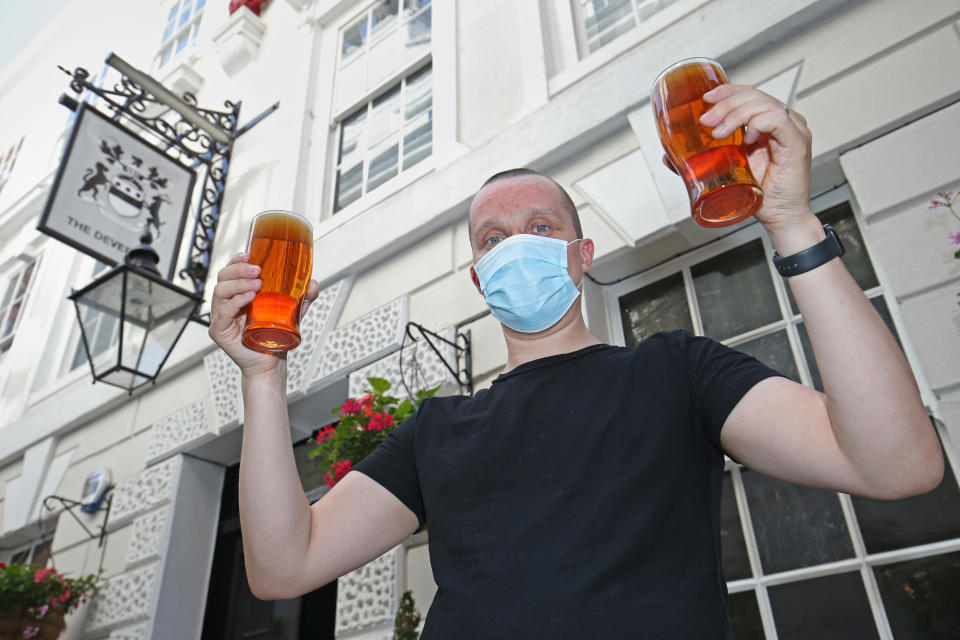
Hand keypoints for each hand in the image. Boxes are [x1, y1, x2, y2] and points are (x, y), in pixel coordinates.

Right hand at [208, 252, 319, 377]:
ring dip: (239, 283)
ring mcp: (220, 316)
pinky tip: (249, 297)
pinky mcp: (219, 330)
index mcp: (237, 294)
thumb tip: (313, 283)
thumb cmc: (275, 336)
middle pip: (223, 277)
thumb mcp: (292, 311)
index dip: (237, 260)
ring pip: (220, 291)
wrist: (271, 363)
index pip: (230, 271)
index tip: (250, 254)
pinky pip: (223, 311)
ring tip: (257, 283)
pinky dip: (236, 301)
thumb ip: (302, 296)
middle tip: (257, 269)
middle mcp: (225, 303)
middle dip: (239, 269)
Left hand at [698, 84, 814, 232]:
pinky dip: (758, 123)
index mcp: (768, 123)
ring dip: (737, 113)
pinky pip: (778, 120)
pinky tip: (747, 138)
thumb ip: (701, 160)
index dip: (729, 91)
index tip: (707, 98)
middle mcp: (783, 122)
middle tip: (706, 120)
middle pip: (755, 96)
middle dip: (726, 103)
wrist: (781, 218)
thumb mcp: (725, 172)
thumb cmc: (759, 196)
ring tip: (719, 132)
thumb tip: (668, 157)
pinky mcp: (798, 143)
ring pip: (764, 104)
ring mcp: (793, 130)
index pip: (750, 94)